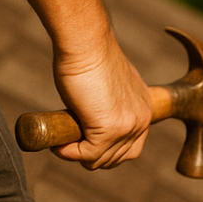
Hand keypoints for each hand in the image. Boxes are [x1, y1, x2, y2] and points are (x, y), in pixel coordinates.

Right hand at [51, 32, 152, 169]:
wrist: (85, 41)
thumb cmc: (89, 54)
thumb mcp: (106, 84)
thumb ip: (107, 104)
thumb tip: (90, 119)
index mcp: (144, 108)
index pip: (131, 146)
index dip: (107, 150)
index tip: (86, 143)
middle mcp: (142, 119)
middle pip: (118, 158)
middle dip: (92, 156)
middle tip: (70, 144)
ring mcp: (127, 126)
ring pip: (102, 160)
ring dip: (79, 155)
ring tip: (62, 143)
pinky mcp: (108, 130)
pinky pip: (87, 154)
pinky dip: (69, 153)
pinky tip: (58, 145)